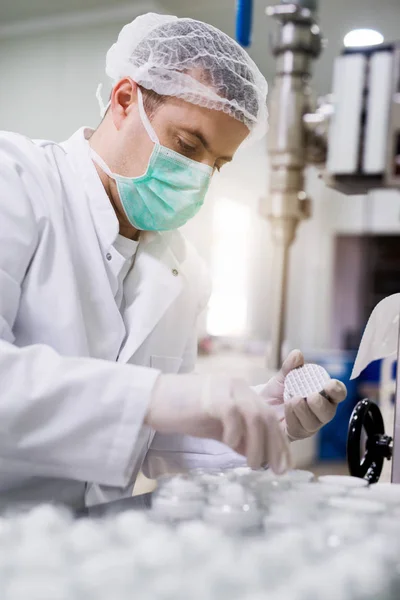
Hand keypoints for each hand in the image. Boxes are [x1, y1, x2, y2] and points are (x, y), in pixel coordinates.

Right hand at [145, 374, 290, 471]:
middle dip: (275, 446)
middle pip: (267, 416)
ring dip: (258, 444)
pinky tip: (230, 445)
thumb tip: (258, 456)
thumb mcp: (217, 427)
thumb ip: (237, 437)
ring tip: (253, 464)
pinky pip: (232, 413)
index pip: (269, 417)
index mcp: (242, 392)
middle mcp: (238, 386)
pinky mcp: (210, 395)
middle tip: (277, 470)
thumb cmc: (183, 413)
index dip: (279, 442)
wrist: (152, 399)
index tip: (284, 465)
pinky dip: (235, 432)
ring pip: (254, 415)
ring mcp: (224, 388)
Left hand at [259, 350, 346, 441]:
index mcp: (322, 395)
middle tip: (311, 396)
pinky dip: (292, 416)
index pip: (337, 394)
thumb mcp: (283, 377)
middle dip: (321, 404)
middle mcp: (319, 412)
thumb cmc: (277, 392)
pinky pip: (299, 428)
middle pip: (329, 412)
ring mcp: (309, 425)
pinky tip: (286, 408)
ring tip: (293, 399)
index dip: (337, 390)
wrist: (259, 405)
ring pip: (314, 423)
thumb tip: (297, 354)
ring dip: (303, 410)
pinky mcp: (297, 434)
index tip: (330, 385)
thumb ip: (291, 367)